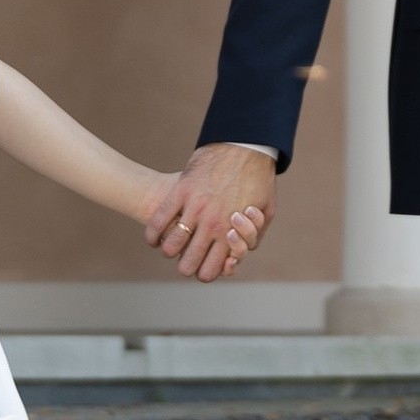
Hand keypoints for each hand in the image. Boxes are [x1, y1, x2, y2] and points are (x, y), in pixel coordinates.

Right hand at [143, 145, 276, 281]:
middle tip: (184, 260)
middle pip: (187, 264)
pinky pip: (159, 220)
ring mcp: (195, 207)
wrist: (247, 145)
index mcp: (232, 232)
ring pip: (171, 245)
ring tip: (169, 246)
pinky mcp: (182, 190)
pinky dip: (152, 234)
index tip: (202, 267)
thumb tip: (240, 251)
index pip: (210, 270)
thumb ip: (254, 235)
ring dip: (168, 250)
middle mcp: (212, 224)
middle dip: (184, 267)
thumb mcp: (266, 211)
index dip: (204, 274)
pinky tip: (153, 238)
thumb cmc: (259, 178)